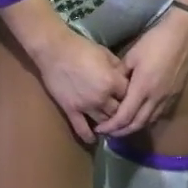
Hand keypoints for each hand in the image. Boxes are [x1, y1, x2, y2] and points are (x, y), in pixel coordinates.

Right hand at [31, 25, 129, 144]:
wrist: (55, 51)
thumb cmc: (81, 48)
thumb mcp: (105, 53)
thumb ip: (118, 67)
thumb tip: (125, 76)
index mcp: (112, 82)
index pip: (129, 95)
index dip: (131, 95)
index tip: (132, 96)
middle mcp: (102, 98)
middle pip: (119, 111)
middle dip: (122, 111)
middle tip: (123, 112)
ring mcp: (86, 106)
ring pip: (104, 122)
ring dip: (108, 124)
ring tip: (111, 126)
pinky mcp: (71, 110)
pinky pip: (81, 128)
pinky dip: (88, 136)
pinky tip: (93, 139)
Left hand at [97, 6, 187, 137]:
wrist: (183, 35)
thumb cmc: (154, 42)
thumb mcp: (132, 55)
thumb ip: (120, 73)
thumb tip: (111, 85)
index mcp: (142, 88)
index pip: (124, 116)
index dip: (111, 126)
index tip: (100, 129)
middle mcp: (156, 98)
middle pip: (137, 124)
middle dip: (121, 132)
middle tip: (109, 133)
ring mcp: (168, 98)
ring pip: (149, 121)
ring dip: (135, 127)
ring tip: (123, 127)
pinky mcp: (175, 95)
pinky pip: (159, 113)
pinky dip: (147, 119)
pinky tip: (141, 115)